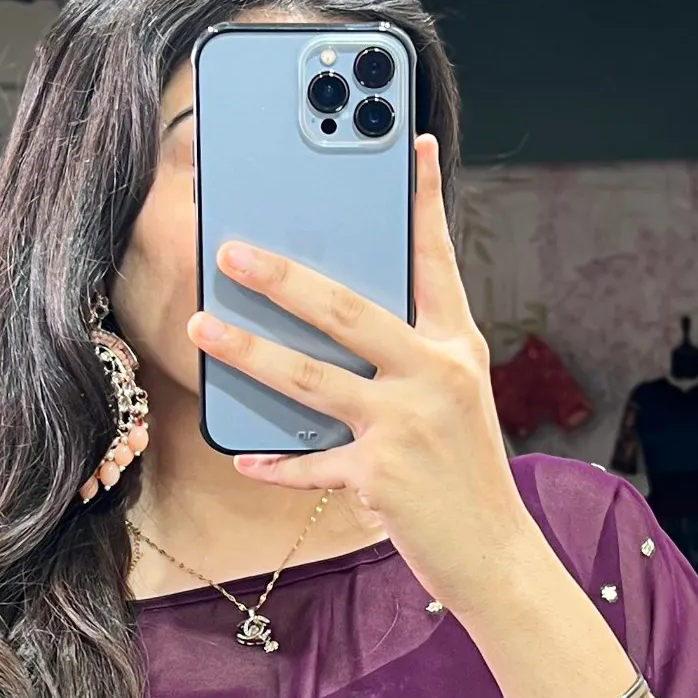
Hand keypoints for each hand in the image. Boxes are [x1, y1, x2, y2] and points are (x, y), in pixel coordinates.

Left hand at [185, 133, 546, 618]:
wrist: (496, 555)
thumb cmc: (465, 473)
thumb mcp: (454, 399)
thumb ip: (409, 353)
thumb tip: (337, 316)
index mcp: (457, 345)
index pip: (435, 260)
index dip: (423, 199)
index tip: (408, 143)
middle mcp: (435, 374)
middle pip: (346, 310)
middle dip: (283, 276)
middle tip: (231, 249)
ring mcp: (407, 426)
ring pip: (310, 378)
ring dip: (248, 350)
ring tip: (201, 325)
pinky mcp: (381, 476)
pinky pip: (311, 463)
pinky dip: (274, 461)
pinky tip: (240, 452)